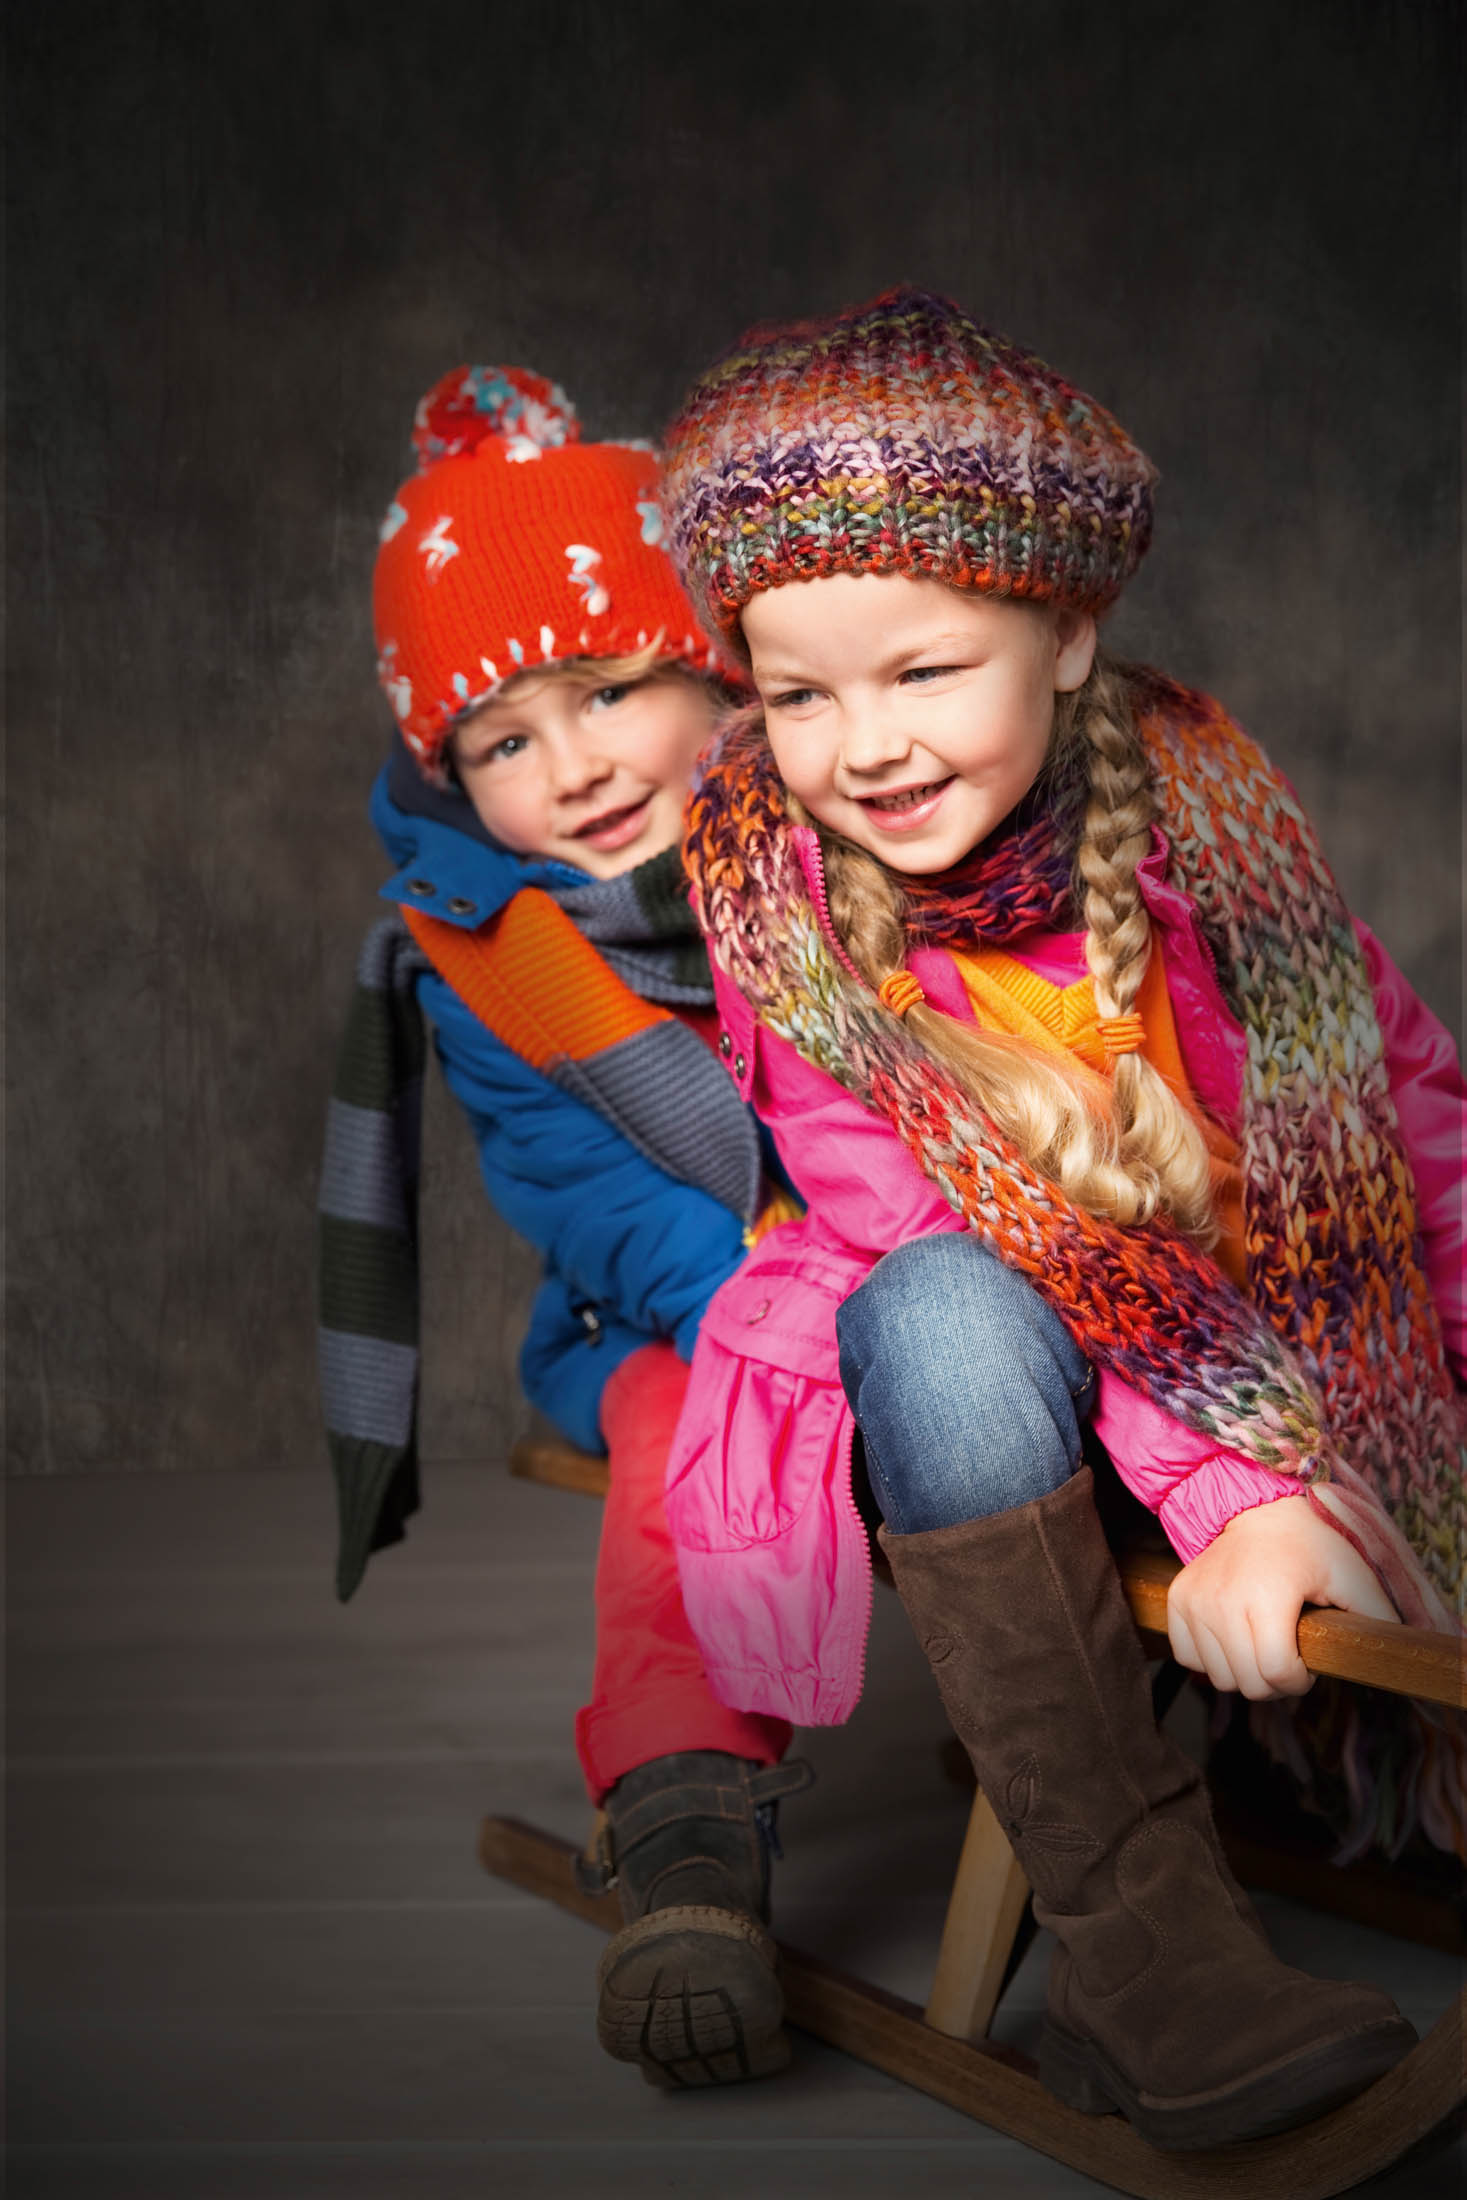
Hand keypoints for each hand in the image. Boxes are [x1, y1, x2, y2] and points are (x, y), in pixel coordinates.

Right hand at [1166, 1494, 1398, 1699]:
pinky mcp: (1177, 1599)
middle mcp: (1223, 1598)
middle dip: (1275, 1680)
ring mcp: (1194, 1599)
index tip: (1308, 1660)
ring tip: (1262, 1643)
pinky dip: (1211, 1658)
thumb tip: (1392, 1658)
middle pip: (1248, 1683)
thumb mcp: (1354, 1574)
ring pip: (1217, 1677)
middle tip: (1288, 1653)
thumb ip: (1377, 1617)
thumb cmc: (1311, 1542)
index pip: (1277, 1674)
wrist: (1259, 1506)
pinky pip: (1188, 1658)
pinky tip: (1232, 1638)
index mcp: (1267, 1595)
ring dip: (1244, 1671)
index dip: (1300, 1680)